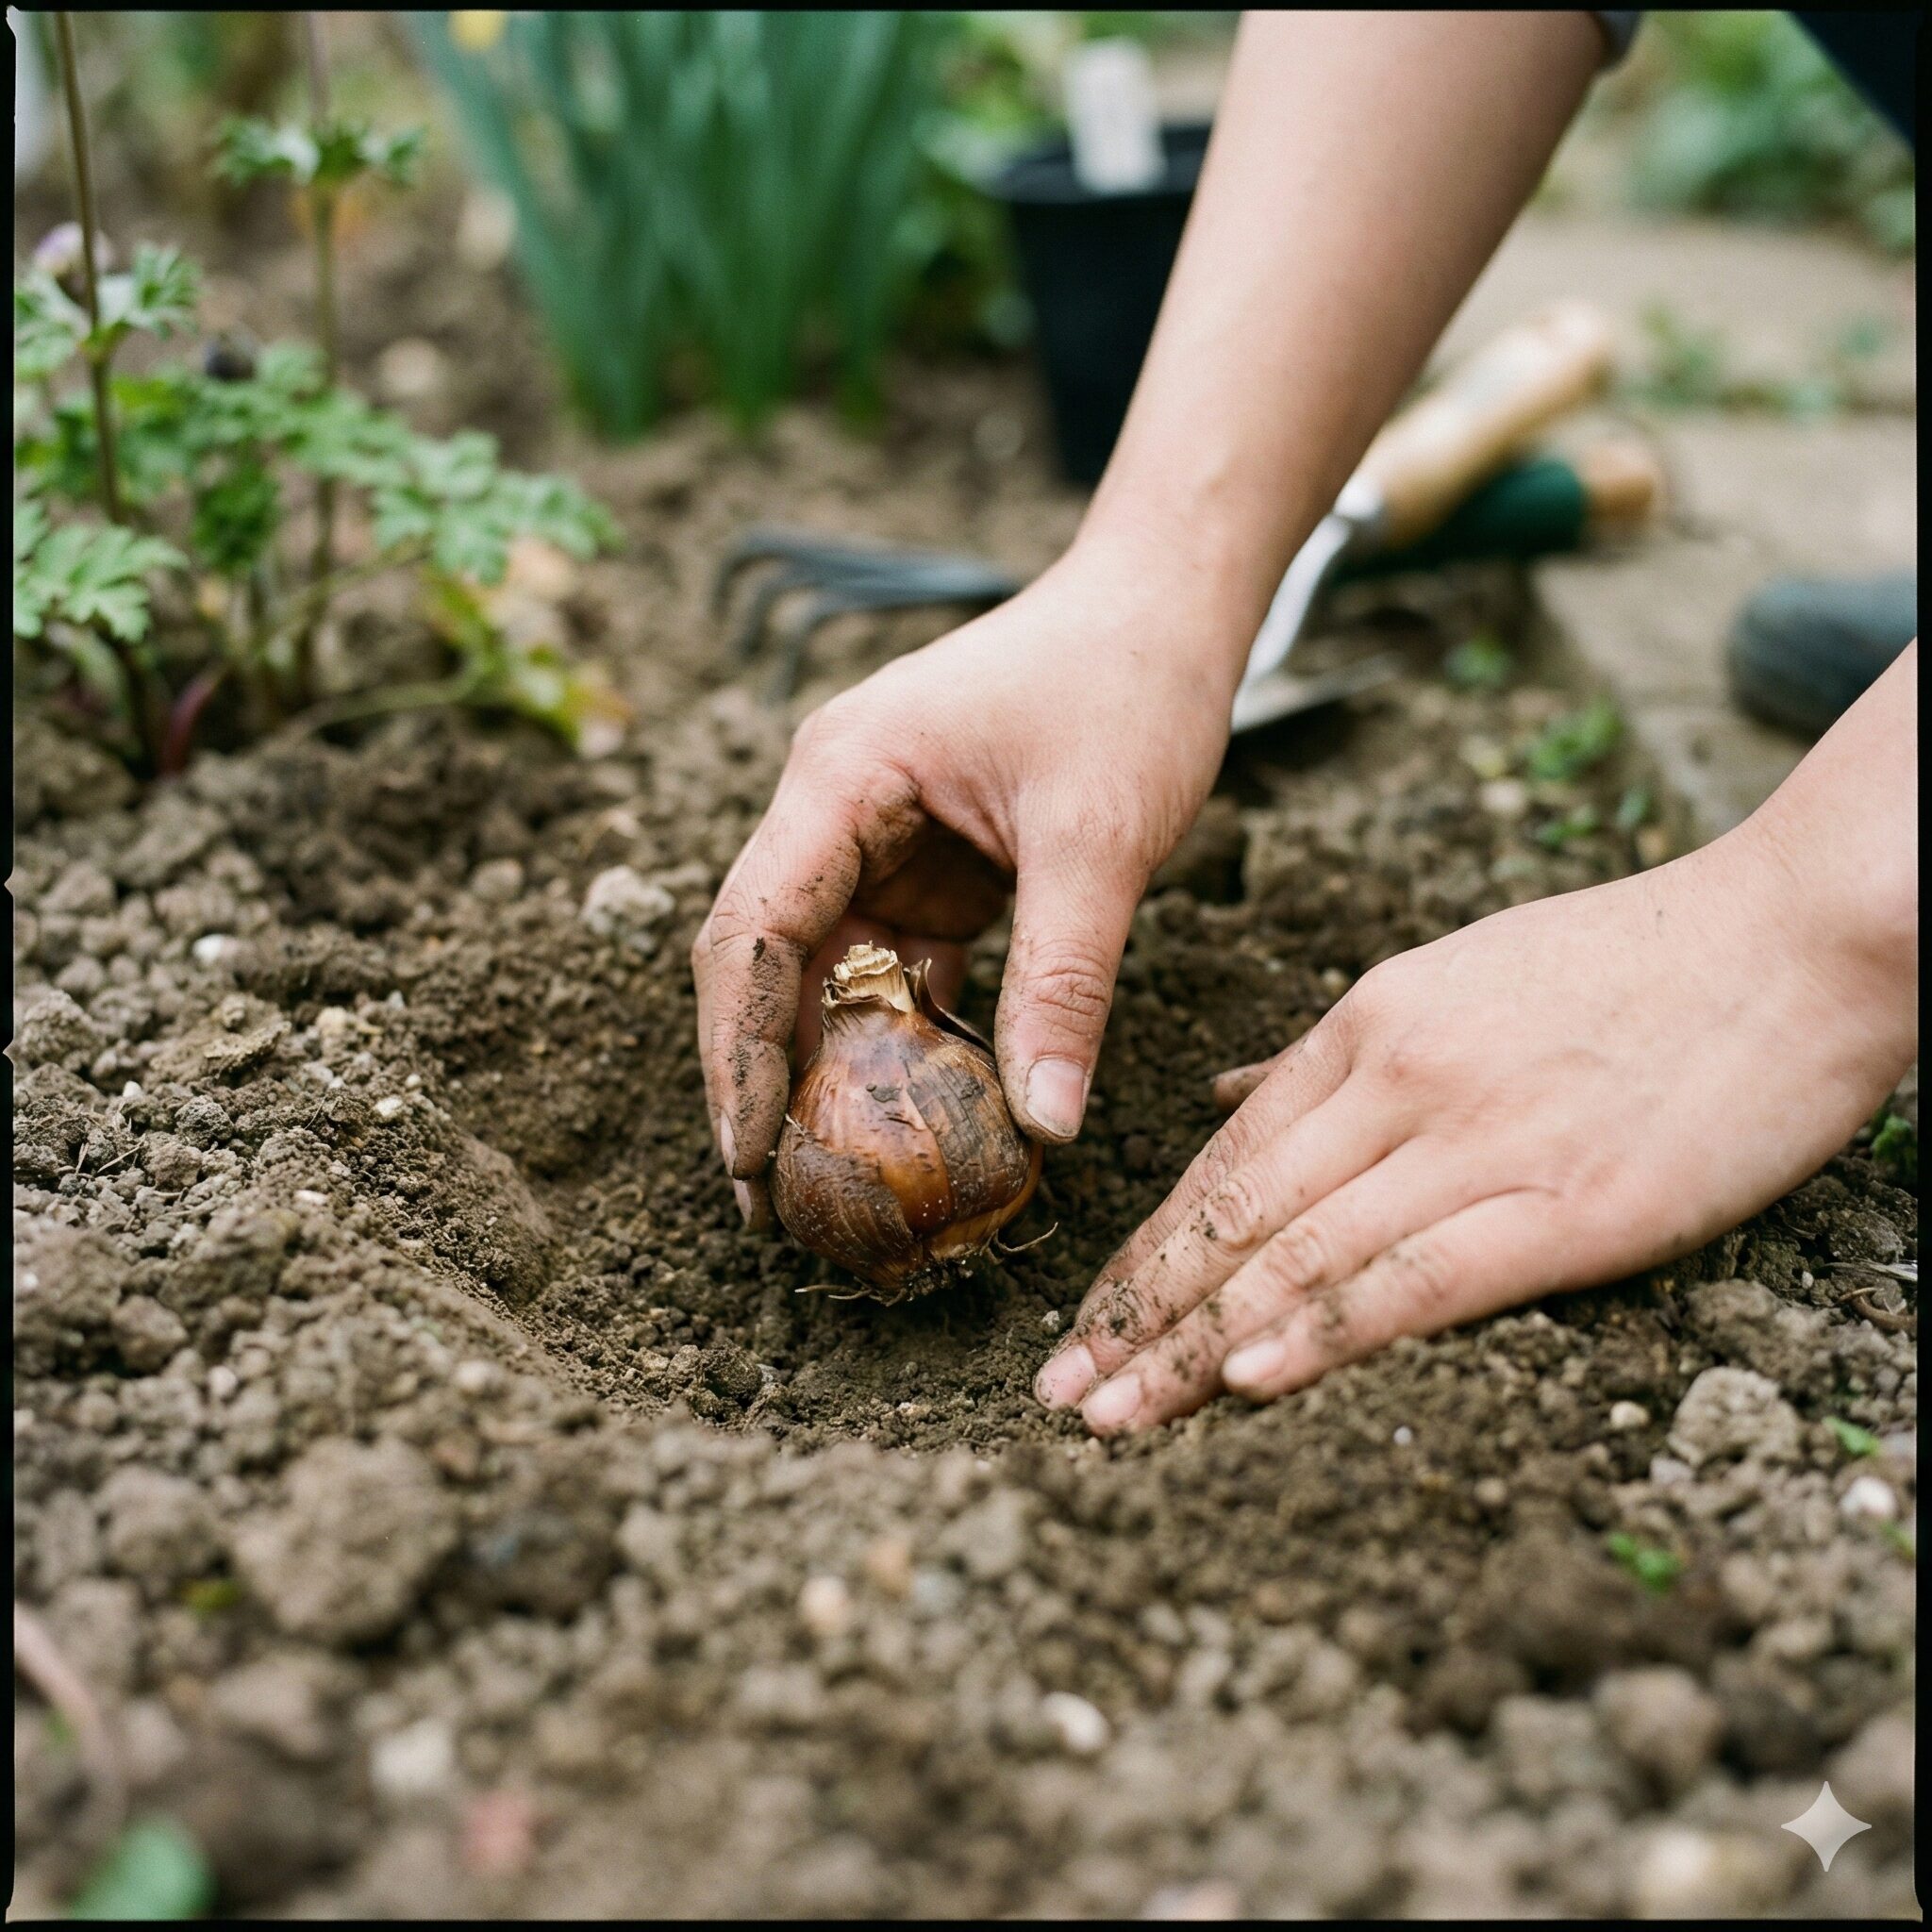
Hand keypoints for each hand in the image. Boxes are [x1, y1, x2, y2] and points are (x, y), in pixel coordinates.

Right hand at [693, 535, 1248, 1224]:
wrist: (1167, 604)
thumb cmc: (1127, 684)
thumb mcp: (1100, 838)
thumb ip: (1064, 982)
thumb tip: (1045, 1128)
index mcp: (841, 779)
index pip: (752, 930)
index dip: (738, 1050)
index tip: (747, 1158)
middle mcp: (838, 811)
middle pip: (768, 962)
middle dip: (765, 1079)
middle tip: (774, 1204)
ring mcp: (881, 842)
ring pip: (829, 976)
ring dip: (835, 1072)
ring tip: (837, 1186)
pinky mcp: (933, 870)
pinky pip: (898, 972)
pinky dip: (905, 1043)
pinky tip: (916, 1122)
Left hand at [1035, 740, 1918, 1431]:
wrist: (1792, 937)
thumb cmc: (1628, 966)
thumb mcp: (1451, 978)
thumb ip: (1330, 1053)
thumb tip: (1225, 1093)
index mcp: (1369, 1026)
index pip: (1223, 1157)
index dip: (1146, 1248)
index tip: (1085, 1318)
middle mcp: (1399, 1081)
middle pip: (1236, 1213)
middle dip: (1136, 1311)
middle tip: (1058, 1392)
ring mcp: (1481, 1139)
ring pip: (1300, 1252)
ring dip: (1193, 1343)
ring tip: (1115, 1414)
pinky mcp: (1572, 1203)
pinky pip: (1417, 1275)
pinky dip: (1322, 1329)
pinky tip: (1247, 1378)